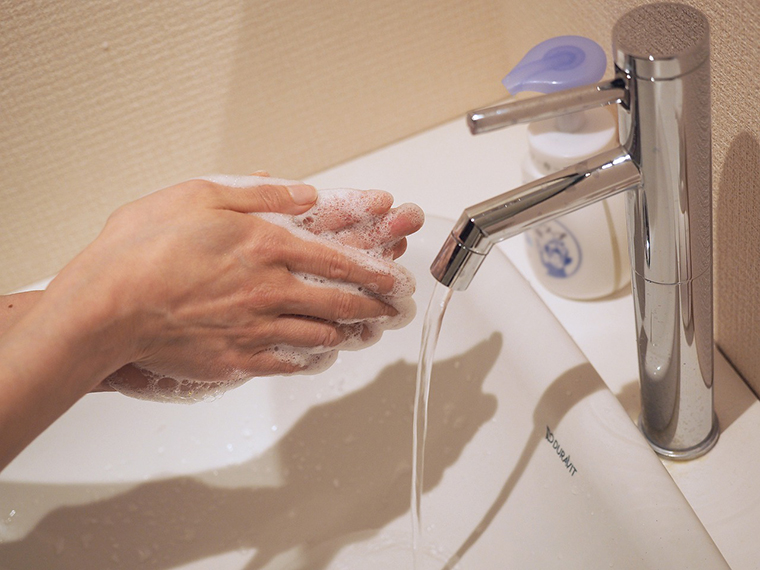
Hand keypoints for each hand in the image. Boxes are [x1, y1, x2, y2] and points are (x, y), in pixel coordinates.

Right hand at [101, 181, 423, 399]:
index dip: (375, 269)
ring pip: (321, 334)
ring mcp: (256, 329)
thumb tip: (306, 194)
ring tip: (369, 332)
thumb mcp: (201, 195)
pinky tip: (322, 357)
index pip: (338, 259)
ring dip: (352, 333)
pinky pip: (288, 363)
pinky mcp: (237, 360)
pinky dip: (312, 360)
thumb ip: (261, 194)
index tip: (395, 276)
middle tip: (396, 307)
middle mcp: (271, 290)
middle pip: (340, 301)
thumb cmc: (145, 248)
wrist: (108, 306)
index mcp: (266, 246)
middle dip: (376, 305)